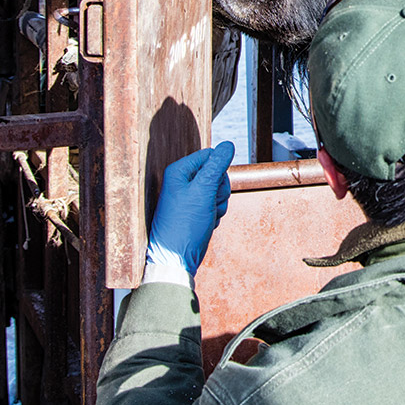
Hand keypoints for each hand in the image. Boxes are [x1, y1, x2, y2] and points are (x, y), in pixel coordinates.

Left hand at [145, 142, 234, 280]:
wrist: (177, 258)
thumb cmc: (184, 226)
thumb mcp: (203, 192)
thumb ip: (216, 166)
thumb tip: (228, 145)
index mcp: (179, 171)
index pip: (210, 156)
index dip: (219, 170)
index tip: (213, 186)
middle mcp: (182, 182)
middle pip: (217, 172)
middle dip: (220, 190)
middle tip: (210, 203)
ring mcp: (189, 196)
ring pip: (218, 189)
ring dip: (219, 203)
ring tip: (207, 215)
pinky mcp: (195, 210)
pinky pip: (215, 203)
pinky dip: (216, 213)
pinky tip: (206, 222)